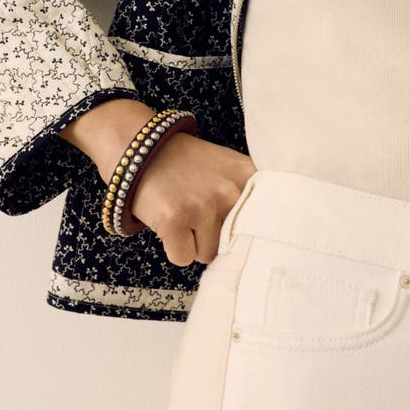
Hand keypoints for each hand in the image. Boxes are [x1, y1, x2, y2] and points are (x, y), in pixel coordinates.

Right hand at [126, 135, 256, 265]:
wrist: (143, 150)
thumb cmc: (187, 166)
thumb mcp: (228, 169)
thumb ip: (247, 197)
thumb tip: (258, 243)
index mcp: (247, 176)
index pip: (266, 221)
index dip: (251, 233)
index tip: (246, 237)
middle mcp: (230, 191)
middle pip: (234, 242)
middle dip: (217, 236)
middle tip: (200, 214)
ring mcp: (203, 205)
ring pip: (208, 253)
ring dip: (194, 242)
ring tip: (183, 214)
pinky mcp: (175, 220)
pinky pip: (183, 258)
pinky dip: (174, 248)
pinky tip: (169, 223)